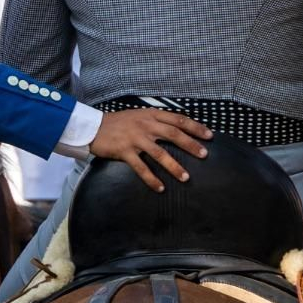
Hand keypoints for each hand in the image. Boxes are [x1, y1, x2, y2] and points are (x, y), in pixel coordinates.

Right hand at [89, 109, 212, 191]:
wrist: (93, 127)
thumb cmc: (118, 122)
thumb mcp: (138, 115)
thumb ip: (155, 120)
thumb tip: (176, 128)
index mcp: (150, 115)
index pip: (178, 119)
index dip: (195, 127)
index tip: (209, 136)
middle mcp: (145, 125)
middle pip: (173, 134)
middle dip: (190, 145)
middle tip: (204, 155)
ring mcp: (135, 139)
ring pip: (159, 153)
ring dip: (174, 166)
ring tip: (186, 177)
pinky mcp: (125, 151)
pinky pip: (141, 167)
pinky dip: (151, 179)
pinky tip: (160, 188)